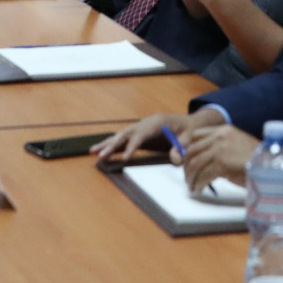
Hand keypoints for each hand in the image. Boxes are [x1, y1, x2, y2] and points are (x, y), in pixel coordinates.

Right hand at [93, 108, 223, 161]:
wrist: (188, 122)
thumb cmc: (189, 130)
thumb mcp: (189, 138)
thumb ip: (182, 148)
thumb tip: (175, 160)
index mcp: (157, 122)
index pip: (141, 135)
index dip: (132, 146)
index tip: (125, 158)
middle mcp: (145, 123)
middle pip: (126, 134)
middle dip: (113, 145)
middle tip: (102, 156)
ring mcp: (140, 127)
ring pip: (120, 135)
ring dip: (107, 144)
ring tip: (93, 152)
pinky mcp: (138, 133)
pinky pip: (122, 139)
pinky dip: (111, 144)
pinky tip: (99, 150)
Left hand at [180, 123, 257, 192]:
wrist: (270, 166)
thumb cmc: (256, 159)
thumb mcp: (238, 145)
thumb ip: (221, 148)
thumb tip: (205, 160)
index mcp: (224, 130)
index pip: (196, 134)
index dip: (186, 147)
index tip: (184, 159)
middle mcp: (219, 137)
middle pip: (192, 149)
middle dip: (186, 165)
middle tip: (187, 176)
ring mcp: (220, 150)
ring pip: (195, 163)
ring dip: (190, 176)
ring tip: (192, 185)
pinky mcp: (221, 164)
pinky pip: (203, 175)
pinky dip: (198, 183)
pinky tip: (199, 189)